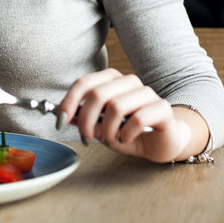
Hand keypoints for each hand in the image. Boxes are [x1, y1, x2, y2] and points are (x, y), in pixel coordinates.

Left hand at [57, 69, 201, 163]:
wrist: (162, 142)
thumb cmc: (129, 132)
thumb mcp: (102, 127)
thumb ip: (84, 119)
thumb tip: (62, 115)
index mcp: (112, 80)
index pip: (85, 83)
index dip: (69, 102)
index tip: (60, 121)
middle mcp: (129, 82)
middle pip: (98, 95)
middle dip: (86, 121)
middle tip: (87, 139)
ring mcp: (147, 93)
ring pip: (116, 106)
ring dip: (108, 130)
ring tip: (112, 140)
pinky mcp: (162, 108)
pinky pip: (138, 119)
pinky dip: (127, 133)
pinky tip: (128, 139)